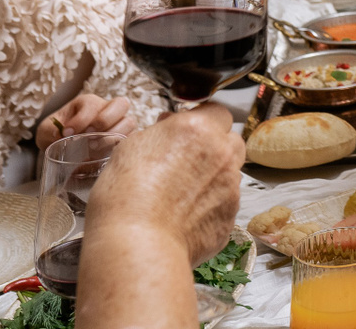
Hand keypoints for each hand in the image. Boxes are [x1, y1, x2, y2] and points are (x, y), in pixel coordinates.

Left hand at [36, 92, 134, 152]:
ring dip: (114, 135)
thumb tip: (60, 136)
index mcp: (88, 103)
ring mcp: (117, 124)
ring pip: (129, 122)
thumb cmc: (56, 134)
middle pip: (121, 104)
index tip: (67, 133)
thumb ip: (51, 131)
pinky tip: (103, 155)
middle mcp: (106, 109)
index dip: (81, 119)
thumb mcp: (47, 130)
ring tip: (94, 147)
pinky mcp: (121, 140)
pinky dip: (119, 146)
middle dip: (105, 120)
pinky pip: (129, 140)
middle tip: (89, 136)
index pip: (92, 104)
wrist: (60, 146)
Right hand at [85, 103, 244, 265]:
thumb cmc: (125, 197)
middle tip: (188, 160)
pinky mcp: (230, 217)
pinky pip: (225, 204)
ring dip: (213, 177)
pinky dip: (211, 207)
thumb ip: (160, 132)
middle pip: (230, 141)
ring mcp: (230, 187)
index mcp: (198, 130)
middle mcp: (222, 154)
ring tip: (181, 194)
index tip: (187, 130)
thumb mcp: (131, 147)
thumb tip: (168, 127)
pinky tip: (185, 216)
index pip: (216, 111)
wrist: (137, 244)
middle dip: (215, 147)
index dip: (201, 120)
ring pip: (229, 174)